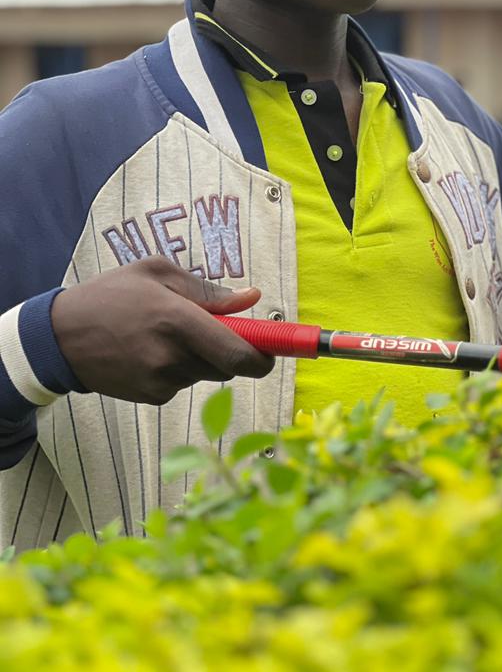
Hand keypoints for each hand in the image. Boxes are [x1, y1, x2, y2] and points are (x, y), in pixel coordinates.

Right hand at [51, 257, 274, 404]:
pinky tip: (151, 351)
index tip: (272, 351)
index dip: (264, 357)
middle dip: (232, 350)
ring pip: (206, 374)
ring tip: (167, 333)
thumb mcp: (157, 273)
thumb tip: (251, 298)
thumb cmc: (111, 295)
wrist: (58, 338)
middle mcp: (171, 357)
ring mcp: (160, 382)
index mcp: (177, 320)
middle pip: (229, 367)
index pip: (238, 354)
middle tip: (214, 328)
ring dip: (202, 358)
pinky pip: (183, 384)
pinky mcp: (150, 398)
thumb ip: (208, 290)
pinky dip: (180, 369)